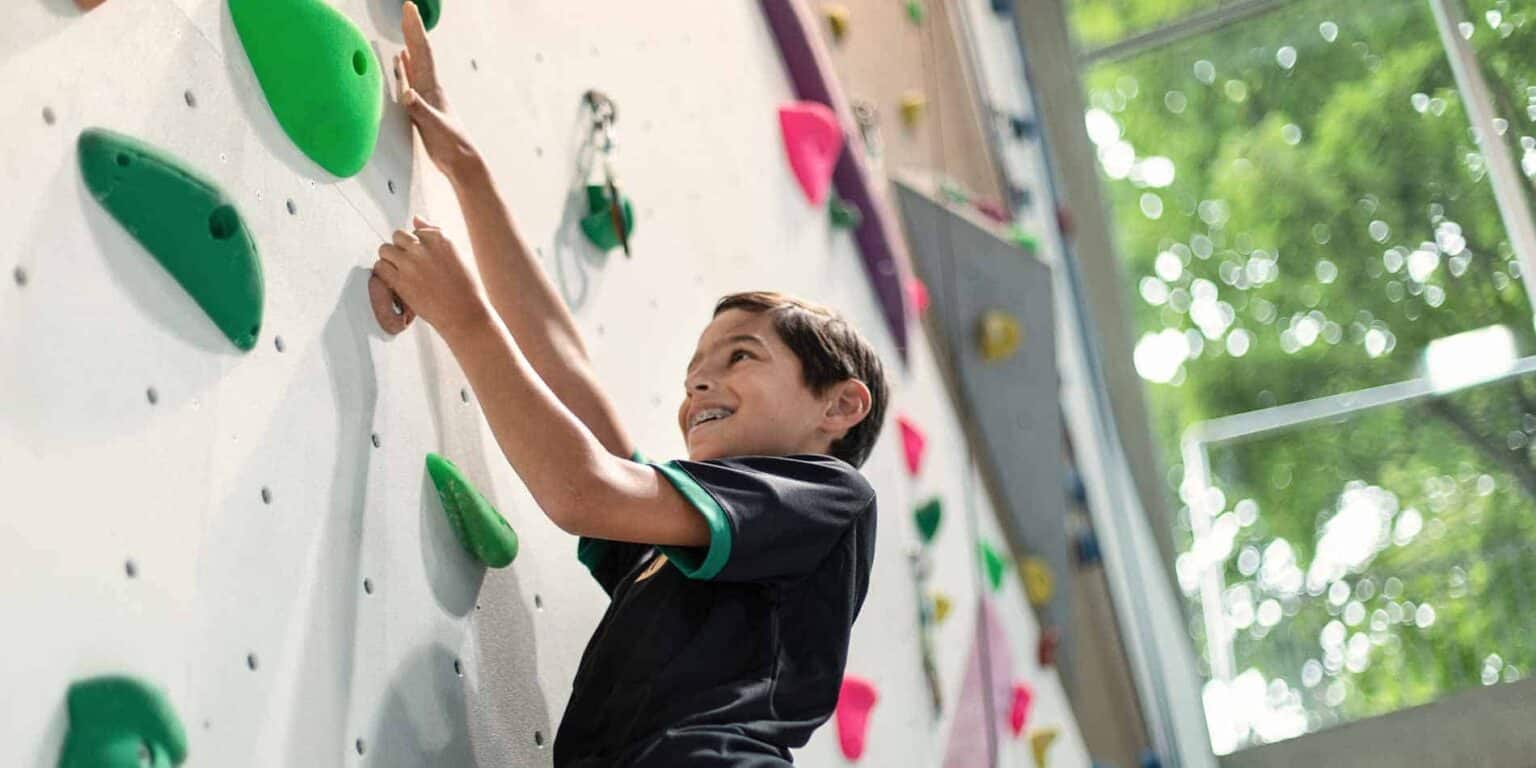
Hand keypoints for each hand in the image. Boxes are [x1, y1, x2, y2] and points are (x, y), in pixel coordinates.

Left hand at [373, 216, 491, 338]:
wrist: (464, 313)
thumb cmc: (464, 288)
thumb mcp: (456, 253)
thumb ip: (434, 234)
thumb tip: (416, 219)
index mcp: (440, 238)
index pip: (416, 230)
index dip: (416, 245)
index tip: (420, 257)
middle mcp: (424, 247)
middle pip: (397, 236)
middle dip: (401, 249)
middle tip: (408, 264)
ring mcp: (410, 264)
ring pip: (385, 249)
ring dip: (390, 259)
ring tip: (400, 272)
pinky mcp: (400, 281)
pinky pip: (380, 267)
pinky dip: (384, 273)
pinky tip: (394, 280)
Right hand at [396, 2, 478, 179]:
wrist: (461, 161)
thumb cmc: (451, 146)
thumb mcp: (434, 127)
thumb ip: (420, 109)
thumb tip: (406, 92)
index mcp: (432, 87)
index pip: (422, 51)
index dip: (415, 29)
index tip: (409, 8)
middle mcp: (430, 87)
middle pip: (419, 51)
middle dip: (412, 28)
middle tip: (407, 7)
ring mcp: (426, 95)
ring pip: (415, 62)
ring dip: (408, 43)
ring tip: (404, 28)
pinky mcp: (422, 105)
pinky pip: (410, 78)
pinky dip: (404, 66)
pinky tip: (400, 61)